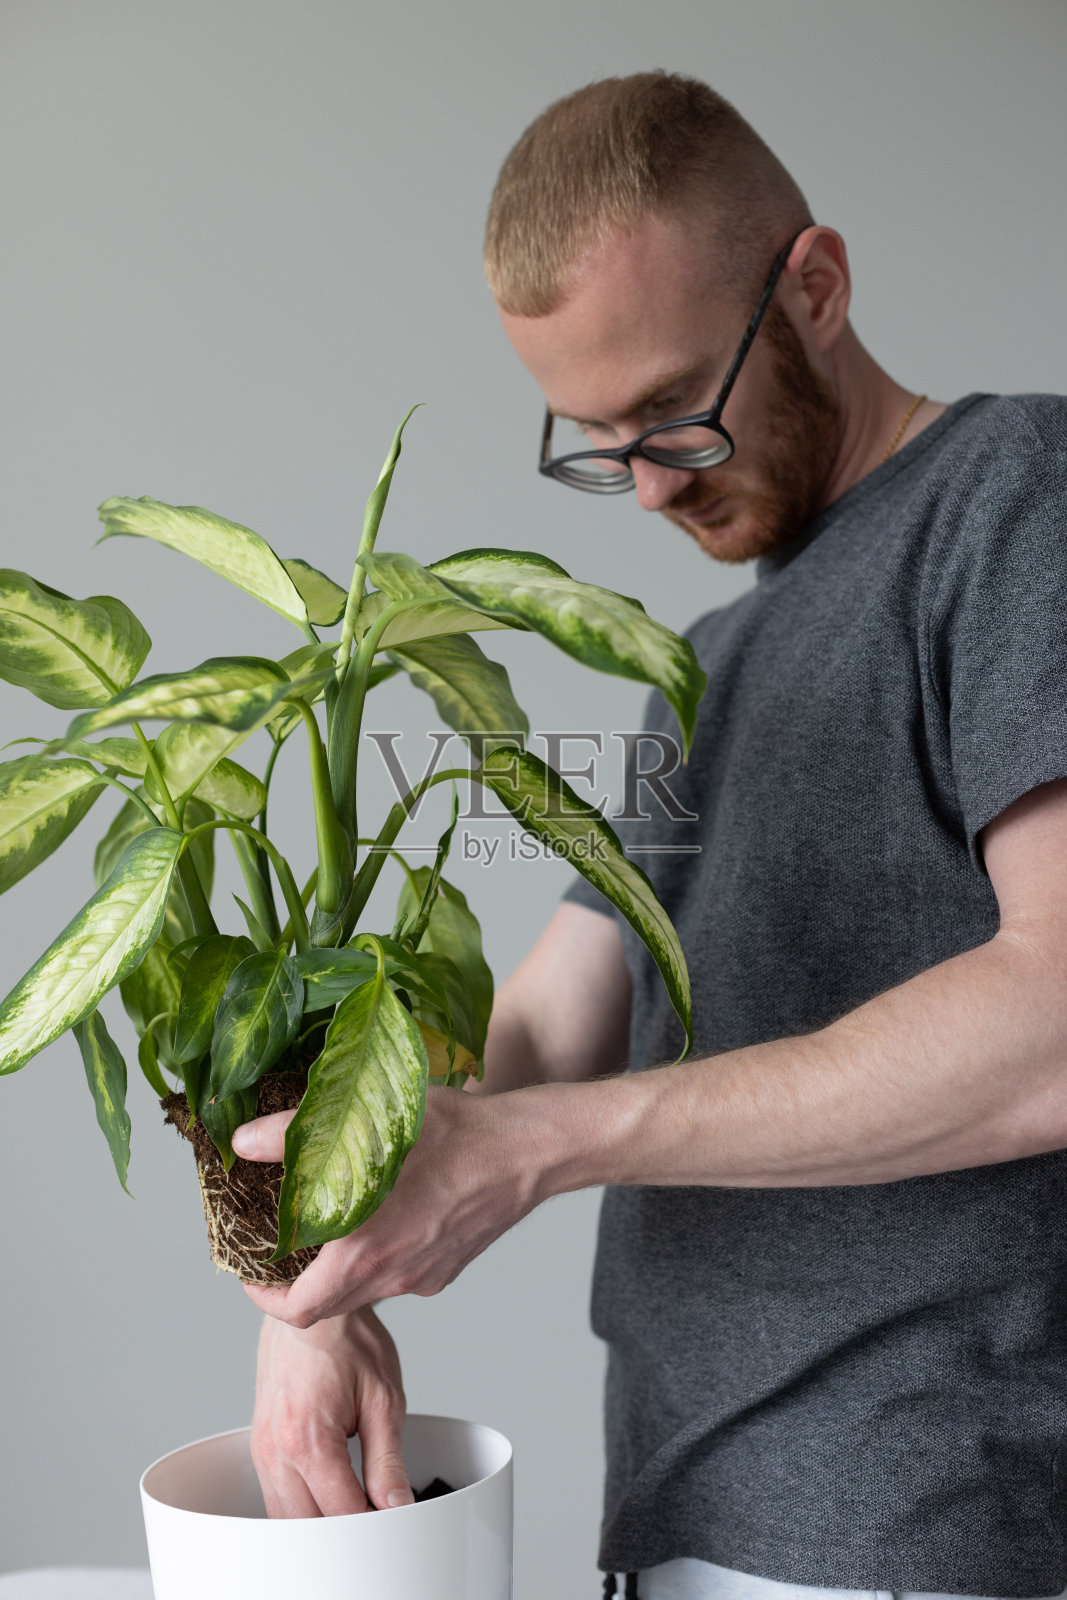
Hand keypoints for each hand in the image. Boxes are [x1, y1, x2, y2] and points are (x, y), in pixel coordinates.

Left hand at [232, 1083, 544, 1324]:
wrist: (525, 1152)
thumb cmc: (454, 1134)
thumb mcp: (367, 1122)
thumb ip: (295, 1134)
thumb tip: (244, 1141)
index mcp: (364, 1252)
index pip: (298, 1310)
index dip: (264, 1299)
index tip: (252, 1276)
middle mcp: (392, 1276)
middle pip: (329, 1306)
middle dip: (298, 1285)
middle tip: (283, 1249)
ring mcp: (423, 1277)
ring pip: (366, 1289)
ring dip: (341, 1270)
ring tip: (330, 1224)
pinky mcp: (446, 1269)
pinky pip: (401, 1275)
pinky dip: (380, 1257)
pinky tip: (388, 1211)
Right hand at [251, 1305, 411, 1515]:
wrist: (313, 1307)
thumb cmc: (348, 1340)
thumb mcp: (383, 1398)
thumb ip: (387, 1460)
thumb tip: (396, 1504)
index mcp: (308, 1439)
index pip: (341, 1513)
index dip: (374, 1526)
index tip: (394, 1524)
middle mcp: (275, 1450)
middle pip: (307, 1527)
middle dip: (343, 1533)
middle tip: (377, 1521)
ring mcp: (261, 1448)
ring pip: (284, 1518)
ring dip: (318, 1524)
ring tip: (355, 1508)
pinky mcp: (259, 1443)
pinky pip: (274, 1495)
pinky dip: (299, 1506)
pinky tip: (327, 1495)